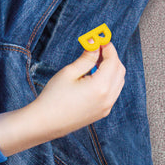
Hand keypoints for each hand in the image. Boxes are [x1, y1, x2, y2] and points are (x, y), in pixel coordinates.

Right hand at [0, 43, 124, 155]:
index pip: (113, 61)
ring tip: (95, 61)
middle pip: (120, 70)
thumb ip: (87, 58)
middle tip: (98, 48)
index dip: (108, 48)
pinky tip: (95, 76)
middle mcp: (108, 97)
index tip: (101, 40)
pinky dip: (109, 80)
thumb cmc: (53, 97)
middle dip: (112, 57)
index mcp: (101, 86)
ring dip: (111, 69)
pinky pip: (113, 92)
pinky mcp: (103, 112)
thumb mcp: (69, 72)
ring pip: (119, 81)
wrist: (45, 123)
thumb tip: (95, 44)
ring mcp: (107, 106)